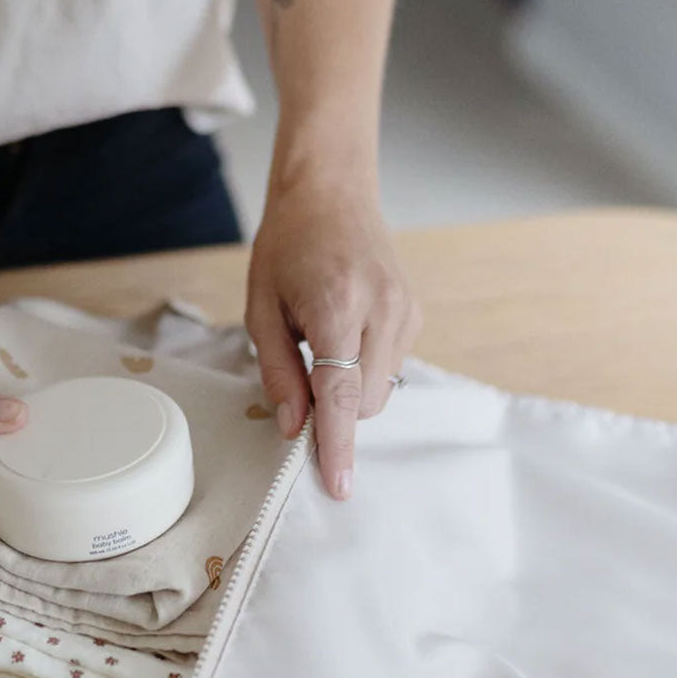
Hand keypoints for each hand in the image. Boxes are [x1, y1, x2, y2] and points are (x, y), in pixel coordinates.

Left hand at [246, 169, 420, 499]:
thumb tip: (293, 427)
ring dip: (349, 388)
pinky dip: (364, 367)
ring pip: (381, 390)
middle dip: (334, 412)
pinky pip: (391, 367)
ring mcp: (405, 311)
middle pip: (365, 402)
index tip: (338, 484)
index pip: (341, 395)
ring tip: (322, 338)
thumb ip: (277, 371)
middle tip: (300, 374)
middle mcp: (381, 310)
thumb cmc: (287, 247)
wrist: (331, 192)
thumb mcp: (261, 308)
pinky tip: (345, 331)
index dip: (337, 444)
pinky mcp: (415, 313)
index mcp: (336, 306)